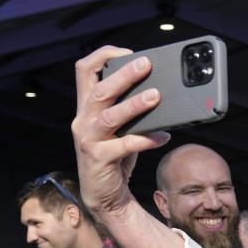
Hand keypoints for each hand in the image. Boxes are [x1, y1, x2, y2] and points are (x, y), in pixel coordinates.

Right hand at [71, 46, 170, 218]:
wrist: (104, 195)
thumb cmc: (115, 157)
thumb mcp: (121, 128)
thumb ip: (130, 110)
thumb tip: (159, 91)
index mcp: (87, 107)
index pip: (84, 70)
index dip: (103, 56)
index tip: (128, 52)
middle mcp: (83, 120)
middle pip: (99, 90)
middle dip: (123, 75)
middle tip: (146, 64)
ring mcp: (88, 140)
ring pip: (109, 116)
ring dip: (133, 105)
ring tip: (156, 96)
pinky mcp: (99, 159)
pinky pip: (124, 146)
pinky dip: (146, 139)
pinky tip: (164, 137)